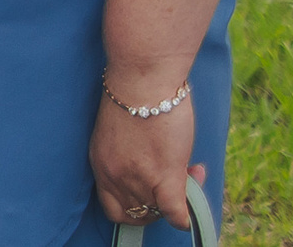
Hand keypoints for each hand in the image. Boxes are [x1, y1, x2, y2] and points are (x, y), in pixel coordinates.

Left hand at [90, 77, 202, 230]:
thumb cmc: (133, 93)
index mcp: (101, 163)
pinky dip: (185, 216)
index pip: (112, 206)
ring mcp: (138, 179)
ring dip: (178, 200)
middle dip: (157, 204)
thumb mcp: (119, 132)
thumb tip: (154, 165)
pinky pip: (174, 213)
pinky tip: (191, 205)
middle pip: (135, 213)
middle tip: (175, 181)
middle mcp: (114, 176)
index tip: (150, 191)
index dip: (134, 205)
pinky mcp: (164, 176)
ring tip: (191, 172)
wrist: (142, 76)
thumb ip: (129, 154)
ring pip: (158, 212)